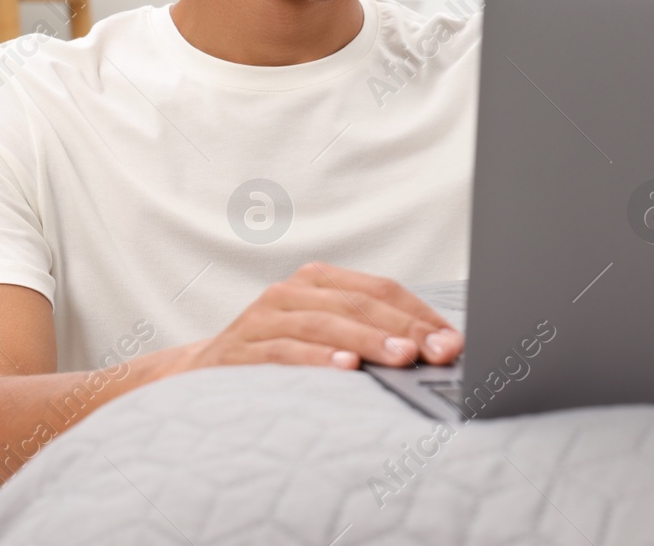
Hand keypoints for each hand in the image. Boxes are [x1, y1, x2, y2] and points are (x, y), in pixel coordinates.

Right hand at [184, 262, 463, 370]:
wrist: (201, 374)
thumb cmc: (279, 353)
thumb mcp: (323, 333)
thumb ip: (370, 334)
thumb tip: (434, 350)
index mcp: (319, 280)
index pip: (380, 290)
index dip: (420, 314)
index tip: (453, 342)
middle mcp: (291, 292)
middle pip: (358, 304)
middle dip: (404, 328)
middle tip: (437, 351)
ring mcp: (264, 318)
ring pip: (326, 323)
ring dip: (368, 341)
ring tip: (402, 356)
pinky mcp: (242, 349)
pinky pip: (284, 352)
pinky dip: (317, 359)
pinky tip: (344, 368)